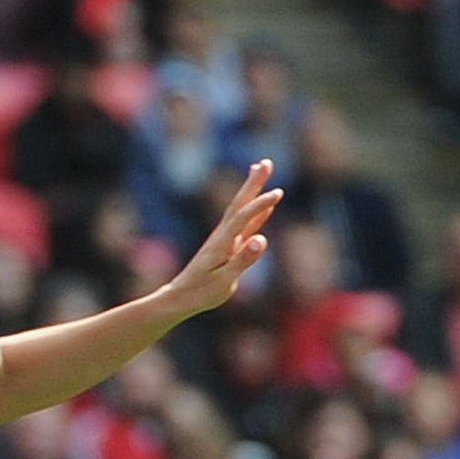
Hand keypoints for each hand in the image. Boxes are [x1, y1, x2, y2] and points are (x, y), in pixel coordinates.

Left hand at [160, 161, 281, 317]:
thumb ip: (243, 259)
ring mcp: (226, 239)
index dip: (260, 205)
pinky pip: (246, 225)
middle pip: (240, 203)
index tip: (277, 193)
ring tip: (261, 170)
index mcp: (223, 242)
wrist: (182, 296)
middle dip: (254, 183)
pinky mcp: (229, 246)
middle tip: (266, 162)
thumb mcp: (224, 280)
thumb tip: (261, 240)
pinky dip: (257, 213)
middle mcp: (224, 235)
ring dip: (253, 190)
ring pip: (242, 209)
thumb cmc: (202, 291)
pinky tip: (266, 208)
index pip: (244, 218)